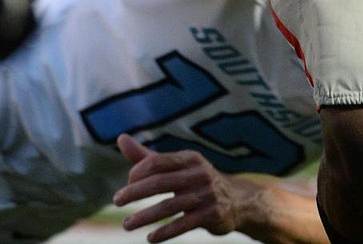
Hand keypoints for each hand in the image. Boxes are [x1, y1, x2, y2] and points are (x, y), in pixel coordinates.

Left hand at [114, 133, 253, 240]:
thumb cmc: (196, 182)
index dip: (138, 172)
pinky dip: (165, 232)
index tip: (125, 184)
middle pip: (161, 182)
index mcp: (190, 158)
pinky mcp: (212, 214)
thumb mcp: (176, 167)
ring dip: (145, 217)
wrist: (236, 200)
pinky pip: (184, 224)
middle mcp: (199, 173)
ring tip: (127, 225)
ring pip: (170, 206)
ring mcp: (207, 194)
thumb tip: (120, 138)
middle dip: (136, 193)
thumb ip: (147, 157)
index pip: (158, 161)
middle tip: (116, 201)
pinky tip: (150, 238)